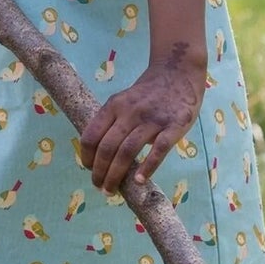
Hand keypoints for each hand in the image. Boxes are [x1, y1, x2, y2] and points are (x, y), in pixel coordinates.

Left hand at [79, 47, 206, 195]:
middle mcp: (130, 112)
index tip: (88, 170)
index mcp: (114, 105)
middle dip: (100, 172)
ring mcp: (152, 119)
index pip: (92, 135)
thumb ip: (110, 121)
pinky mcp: (174, 126)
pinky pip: (159, 150)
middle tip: (100, 188)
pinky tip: (139, 181)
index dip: (87, 156)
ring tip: (112, 190)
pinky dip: (148, 167)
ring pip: (128, 151)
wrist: (177, 72)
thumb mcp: (122, 100)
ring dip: (116, 175)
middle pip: (108, 147)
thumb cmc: (147, 93)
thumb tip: (96, 153)